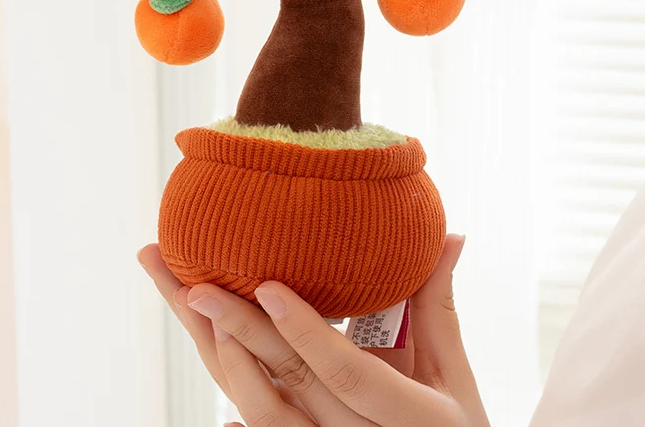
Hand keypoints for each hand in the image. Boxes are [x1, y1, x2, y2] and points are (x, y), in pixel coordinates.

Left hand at [138, 234, 490, 425]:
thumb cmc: (453, 422)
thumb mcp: (451, 369)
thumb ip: (438, 304)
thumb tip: (450, 236)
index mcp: (405, 413)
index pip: (345, 373)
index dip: (305, 331)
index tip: (267, 286)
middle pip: (288, 387)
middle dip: (237, 333)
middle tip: (194, 286)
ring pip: (265, 412)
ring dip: (224, 361)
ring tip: (191, 307)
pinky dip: (238, 399)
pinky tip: (211, 372)